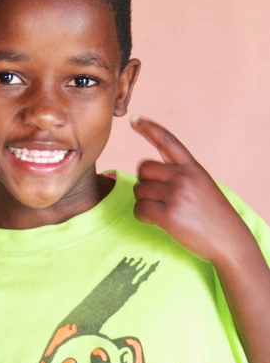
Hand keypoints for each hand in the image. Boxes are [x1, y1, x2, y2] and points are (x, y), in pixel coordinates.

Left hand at [130, 115, 253, 265]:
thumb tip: (147, 171)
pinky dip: (142, 216)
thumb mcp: (202, 185)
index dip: (148, 128)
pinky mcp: (168, 215)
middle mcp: (184, 177)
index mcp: (193, 168)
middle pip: (143, 169)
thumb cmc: (213, 216)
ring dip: (144, 202)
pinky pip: (139, 209)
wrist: (230, 242)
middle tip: (157, 197)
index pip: (167, 141)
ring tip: (163, 211)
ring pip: (139, 190)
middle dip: (144, 183)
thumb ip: (180, 174)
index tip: (133, 119)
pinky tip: (156, 221)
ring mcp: (176, 195)